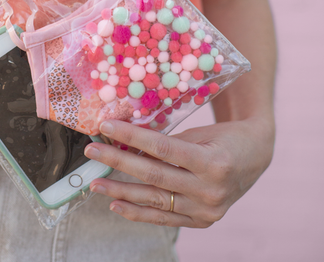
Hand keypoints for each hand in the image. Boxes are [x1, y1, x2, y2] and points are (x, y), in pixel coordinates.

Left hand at [85, 117, 273, 227]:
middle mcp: (210, 190)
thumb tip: (125, 140)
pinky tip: (116, 205)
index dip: (131, 137)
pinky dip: (139, 212)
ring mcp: (207, 210)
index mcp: (213, 162)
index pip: (162, 148)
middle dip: (118, 162)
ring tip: (95, 184)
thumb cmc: (224, 137)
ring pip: (155, 200)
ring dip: (121, 192)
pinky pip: (164, 217)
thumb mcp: (199, 133)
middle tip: (92, 151)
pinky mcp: (203, 221)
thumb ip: (167, 141)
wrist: (256, 156)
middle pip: (154, 175)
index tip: (106, 127)